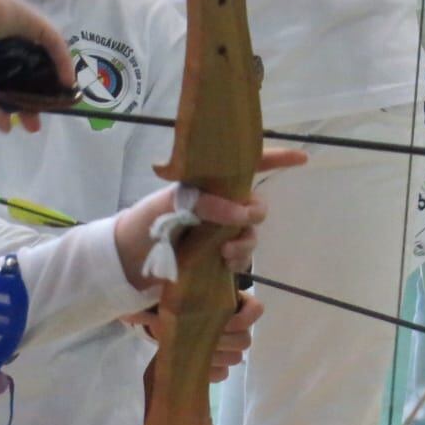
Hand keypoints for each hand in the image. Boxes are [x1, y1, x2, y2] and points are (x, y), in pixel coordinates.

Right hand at [0, 0, 77, 133]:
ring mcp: (19, 38)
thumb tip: (6, 127)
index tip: (17, 126)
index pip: (0, 91)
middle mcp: (1, 53)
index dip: (9, 110)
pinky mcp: (35, 24)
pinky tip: (68, 81)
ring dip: (51, 83)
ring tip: (60, 103)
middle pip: (23, 81)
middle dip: (32, 103)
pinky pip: (54, 44)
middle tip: (37, 124)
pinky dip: (63, 62)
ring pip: (41, 62)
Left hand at [115, 146, 306, 291]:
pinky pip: (240, 260)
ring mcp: (218, 235)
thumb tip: (241, 213)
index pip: (248, 165)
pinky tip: (223, 266)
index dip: (277, 159)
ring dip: (244, 243)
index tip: (302, 159)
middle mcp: (218, 208)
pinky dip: (237, 263)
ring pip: (250, 235)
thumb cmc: (142, 225)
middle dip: (254, 214)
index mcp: (208, 185)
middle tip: (239, 224)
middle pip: (255, 206)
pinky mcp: (215, 261)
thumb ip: (205, 203)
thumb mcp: (168, 206)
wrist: (122, 265)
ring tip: (224, 255)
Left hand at [121, 289, 263, 381]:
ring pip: (236, 358)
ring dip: (216, 357)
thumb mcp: (168, 294)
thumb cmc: (170, 302)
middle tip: (200, 339)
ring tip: (194, 353)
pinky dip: (209, 372)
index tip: (221, 322)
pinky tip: (193, 367)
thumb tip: (132, 310)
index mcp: (231, 300)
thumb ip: (164, 296)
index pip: (256, 310)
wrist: (160, 319)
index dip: (243, 318)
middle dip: (223, 341)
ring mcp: (228, 345)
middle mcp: (235, 323)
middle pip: (245, 339)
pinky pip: (223, 374)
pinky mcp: (217, 365)